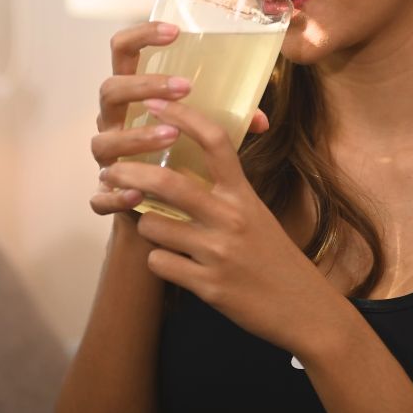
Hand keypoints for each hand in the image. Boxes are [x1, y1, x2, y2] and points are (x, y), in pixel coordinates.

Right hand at [88, 22, 268, 218]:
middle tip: (185, 87)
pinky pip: (99, 195)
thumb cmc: (178, 166)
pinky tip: (136, 195)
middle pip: (109, 89)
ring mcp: (105, 160)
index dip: (142, 36)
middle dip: (144, 84)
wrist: (154, 220)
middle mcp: (112, 123)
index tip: (175, 31)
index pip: (123, 52)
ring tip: (172, 135)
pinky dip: (115, 194)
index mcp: (131, 99)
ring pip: (102, 141)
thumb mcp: (200, 137)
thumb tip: (261, 119)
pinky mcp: (103, 197)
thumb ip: (223, 123)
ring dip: (136, 135)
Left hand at [97, 94, 348, 357]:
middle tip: (109, 170)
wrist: (304, 309)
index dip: (182, 117)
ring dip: (145, 227)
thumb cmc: (274, 257)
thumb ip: (224, 190)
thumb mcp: (255, 214)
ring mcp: (219, 253)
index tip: (155, 102)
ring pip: (153, 226)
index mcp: (243, 194)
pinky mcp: (209, 286)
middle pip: (168, 183)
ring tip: (157, 231)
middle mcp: (231, 218)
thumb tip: (185, 163)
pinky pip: (159, 264)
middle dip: (129, 173)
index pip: (215, 141)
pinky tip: (174, 265)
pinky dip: (159, 262)